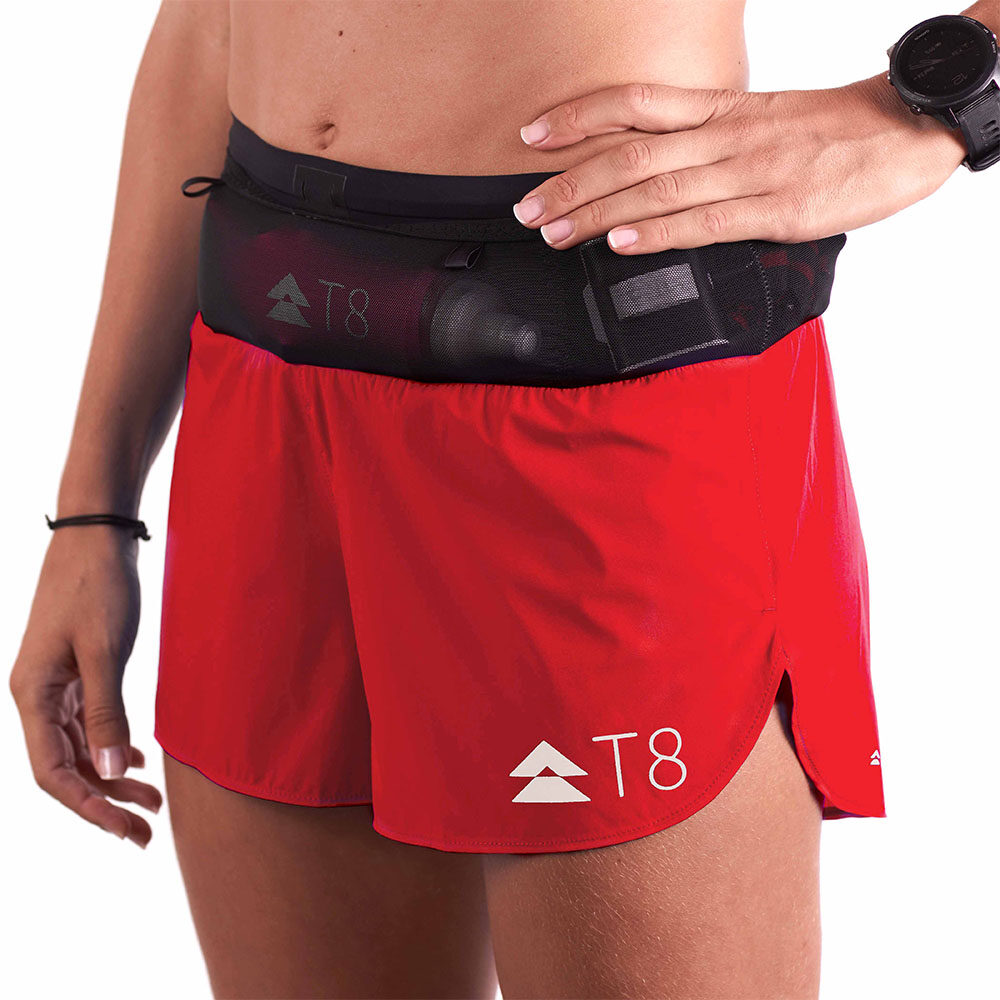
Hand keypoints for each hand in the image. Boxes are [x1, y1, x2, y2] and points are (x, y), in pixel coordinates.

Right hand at [9, 528, 161, 847]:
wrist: (98, 534)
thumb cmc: (98, 585)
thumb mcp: (106, 651)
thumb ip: (107, 712)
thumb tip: (110, 771)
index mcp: (33, 694)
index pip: (53, 772)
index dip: (89, 807)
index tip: (126, 830)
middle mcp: (37, 695)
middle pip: (67, 766)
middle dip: (106, 800)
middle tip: (147, 828)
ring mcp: (56, 683)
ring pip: (81, 746)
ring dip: (113, 774)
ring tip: (153, 800)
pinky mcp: (77, 669)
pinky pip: (89, 721)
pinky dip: (112, 743)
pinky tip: (138, 758)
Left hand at [512, 75, 967, 253]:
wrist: (906, 129)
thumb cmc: (832, 129)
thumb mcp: (760, 121)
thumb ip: (708, 143)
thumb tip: (658, 172)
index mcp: (719, 110)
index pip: (633, 103)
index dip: (576, 118)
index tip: (532, 135)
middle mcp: (723, 135)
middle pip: (628, 151)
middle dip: (568, 182)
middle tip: (525, 207)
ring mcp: (747, 170)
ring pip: (654, 187)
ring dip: (595, 212)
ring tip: (552, 231)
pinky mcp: (774, 209)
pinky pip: (703, 220)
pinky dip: (655, 231)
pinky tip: (617, 242)